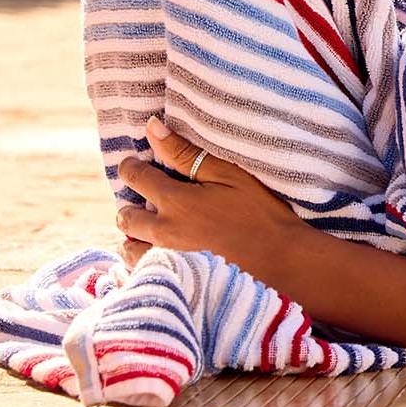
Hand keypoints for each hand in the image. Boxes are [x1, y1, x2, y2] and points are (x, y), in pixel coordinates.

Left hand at [114, 117, 305, 275]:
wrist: (279, 258)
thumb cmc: (259, 212)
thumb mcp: (228, 175)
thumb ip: (186, 154)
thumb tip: (151, 127)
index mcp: (174, 201)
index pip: (135, 178)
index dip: (131, 166)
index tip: (134, 163)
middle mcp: (162, 231)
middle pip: (125, 216)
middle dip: (130, 204)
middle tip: (147, 198)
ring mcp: (167, 258)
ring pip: (130, 247)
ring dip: (135, 234)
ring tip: (153, 227)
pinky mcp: (176, 279)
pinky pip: (142, 270)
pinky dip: (143, 259)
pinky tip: (160, 254)